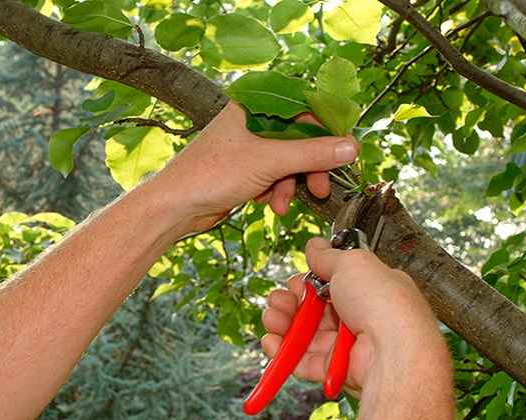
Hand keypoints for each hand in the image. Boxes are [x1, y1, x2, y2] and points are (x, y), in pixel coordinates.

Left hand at [159, 102, 358, 233]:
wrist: (175, 208)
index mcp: (252, 105)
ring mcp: (248, 147)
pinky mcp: (245, 170)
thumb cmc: (209, 175)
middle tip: (320, 187)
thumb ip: (312, 154)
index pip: (301, 107)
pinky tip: (269, 204)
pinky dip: (277, 191)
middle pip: (298, 138)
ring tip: (283, 202)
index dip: (324, 128)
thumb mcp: (269, 162)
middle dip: (309, 166)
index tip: (343, 148)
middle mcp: (251, 122)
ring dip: (291, 184)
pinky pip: (275, 176)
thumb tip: (350, 147)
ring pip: (288, 161)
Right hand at [260, 238, 445, 397]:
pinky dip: (284, 353)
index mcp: (368, 290)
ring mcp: (346, 345)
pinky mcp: (335, 370)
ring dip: (282, 325)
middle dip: (289, 303)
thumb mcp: (352, 263)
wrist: (392, 351)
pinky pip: (303, 361)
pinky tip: (273, 342)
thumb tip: (315, 245)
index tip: (298, 280)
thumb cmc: (383, 304)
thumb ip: (328, 256)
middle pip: (313, 309)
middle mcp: (359, 317)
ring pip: (304, 335)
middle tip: (279, 300)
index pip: (330, 284)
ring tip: (273, 320)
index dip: (308, 281)